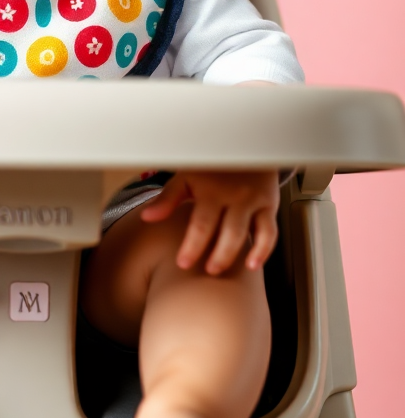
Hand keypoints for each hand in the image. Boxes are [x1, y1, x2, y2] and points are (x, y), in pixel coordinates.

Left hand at [140, 170, 279, 274]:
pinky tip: (253, 265)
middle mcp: (235, 196)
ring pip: (247, 233)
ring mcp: (253, 201)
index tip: (183, 264)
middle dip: (217, 256)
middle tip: (205, 272)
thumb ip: (168, 198)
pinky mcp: (268, 206)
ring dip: (235, 255)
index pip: (201, 224)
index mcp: (211, 190)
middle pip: (227, 232)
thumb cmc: (213, 165)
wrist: (246, 145)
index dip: (192, 246)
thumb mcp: (187, 175)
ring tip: (221, 271)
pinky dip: (264, 250)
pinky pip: (270, 232)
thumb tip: (147, 217)